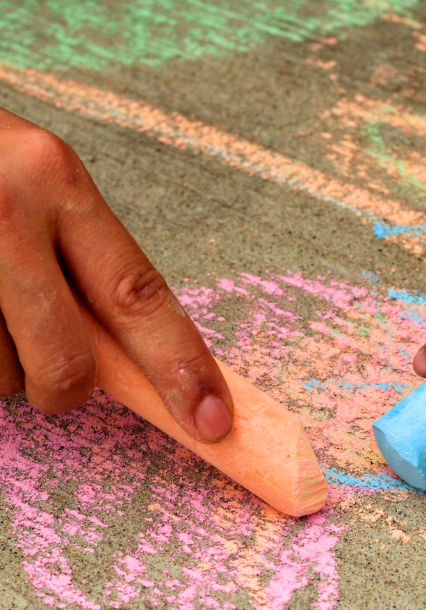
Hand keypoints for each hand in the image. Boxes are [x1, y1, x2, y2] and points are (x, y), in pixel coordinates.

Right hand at [0, 109, 232, 440]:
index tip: (214, 422)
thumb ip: (83, 264)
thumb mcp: (36, 188)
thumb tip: (135, 361)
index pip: (138, 296)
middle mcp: (4, 211)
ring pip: (1, 376)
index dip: (182, 368)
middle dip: (66, 388)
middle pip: (68, 364)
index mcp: (56, 181)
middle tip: (51, 371)